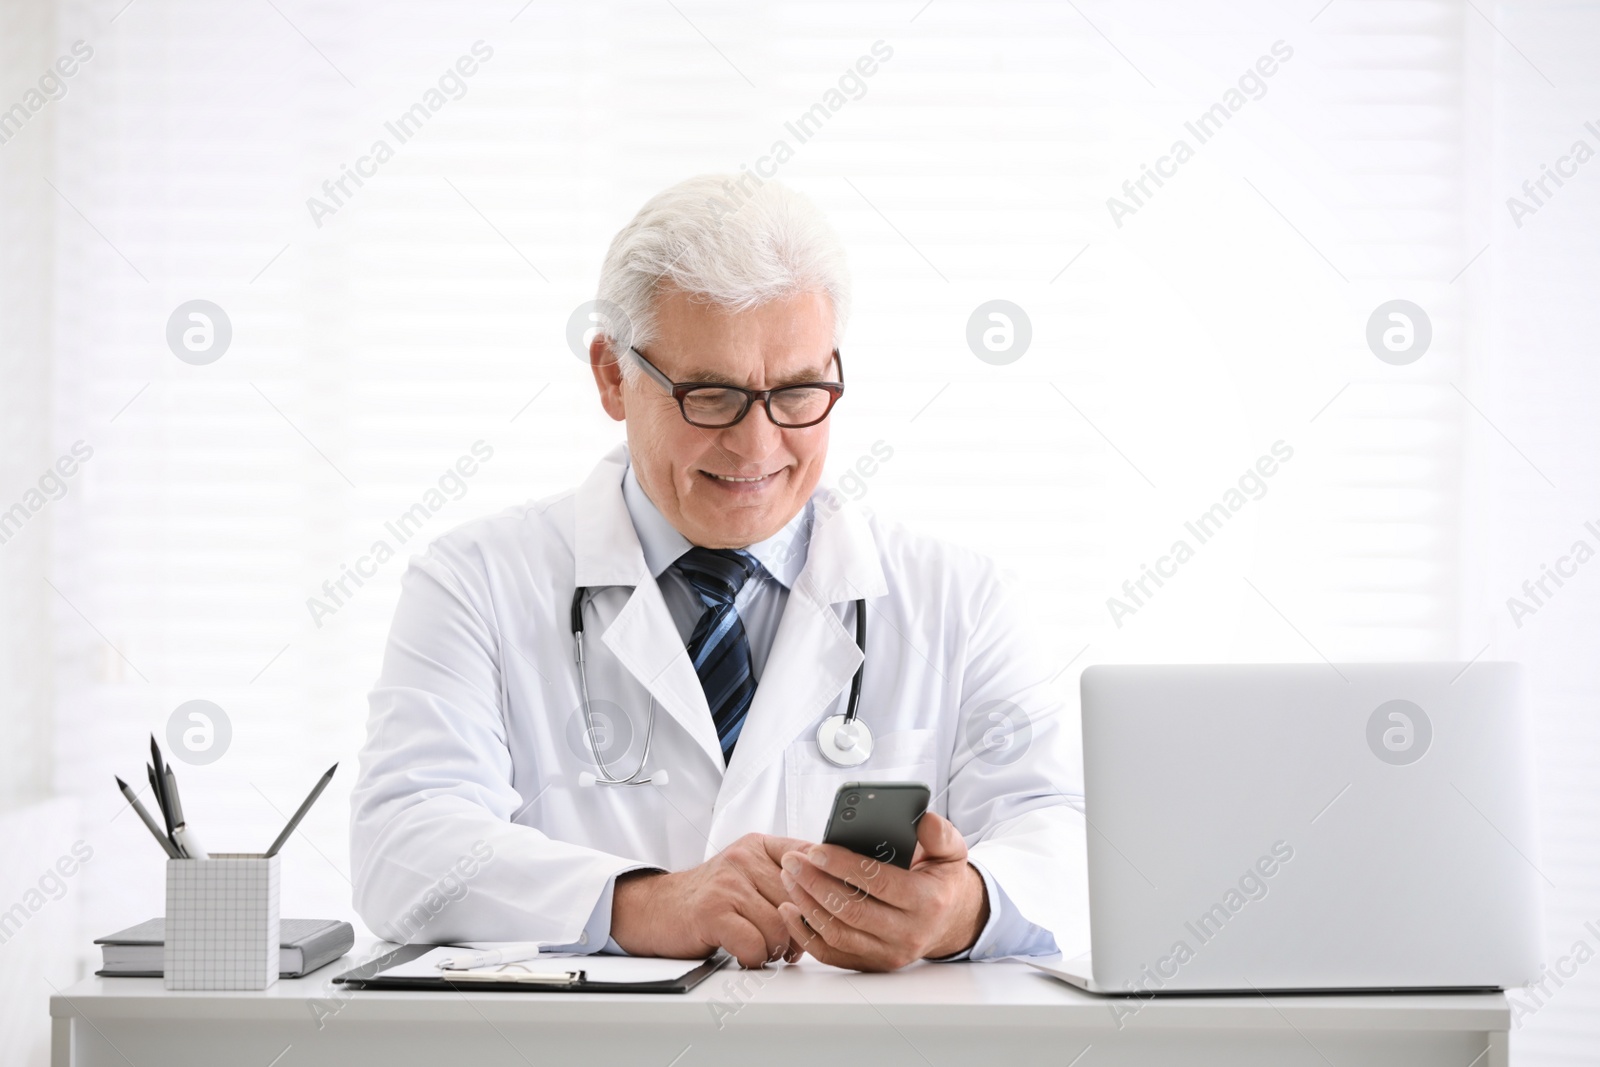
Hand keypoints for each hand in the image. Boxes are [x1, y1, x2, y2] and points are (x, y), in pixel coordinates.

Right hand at [609, 833, 813, 967]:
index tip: (835, 906)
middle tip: (792, 945)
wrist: (655, 909)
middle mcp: (744, 858)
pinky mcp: (713, 911)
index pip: (811, 856)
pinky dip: (755, 957)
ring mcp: (728, 883)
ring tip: (764, 949)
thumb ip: (784, 878)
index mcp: (759, 845)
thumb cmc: (710, 897)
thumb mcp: (747, 873)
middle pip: (800, 899)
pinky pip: (756, 944)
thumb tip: (833, 898)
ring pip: (781, 925)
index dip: (828, 884)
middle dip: (801, 929)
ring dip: (776, 948)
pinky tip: (745, 953)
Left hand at [776, 811, 989, 971]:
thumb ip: (940, 834)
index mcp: (927, 901)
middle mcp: (908, 933)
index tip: (817, 850)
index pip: (879, 883)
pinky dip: (804, 934)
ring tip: (789, 877)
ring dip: (807, 904)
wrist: (948, 921)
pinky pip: (831, 953)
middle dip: (815, 883)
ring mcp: (888, 953)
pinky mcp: (871, 964)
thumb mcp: (950, 852)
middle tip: (793, 861)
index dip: (844, 866)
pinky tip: (790, 909)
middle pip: (852, 910)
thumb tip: (924, 820)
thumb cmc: (941, 881)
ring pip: (837, 933)